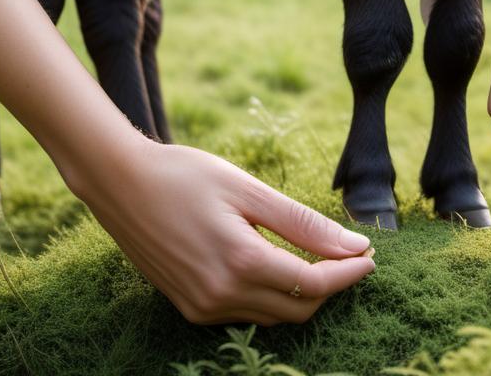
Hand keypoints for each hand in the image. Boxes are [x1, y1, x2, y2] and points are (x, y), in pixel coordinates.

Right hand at [72, 138, 374, 324]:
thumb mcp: (249, 190)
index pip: (314, 284)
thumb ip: (302, 223)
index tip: (371, 257)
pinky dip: (271, 297)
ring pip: (273, 315)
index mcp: (241, 263)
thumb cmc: (186, 175)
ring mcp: (202, 307)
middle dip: (332, 286)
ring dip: (303, 294)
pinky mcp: (189, 307)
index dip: (348, 274)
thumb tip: (354, 246)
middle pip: (298, 308)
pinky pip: (245, 314)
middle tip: (353, 257)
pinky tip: (279, 268)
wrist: (120, 183)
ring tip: (323, 260)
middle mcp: (221, 296)